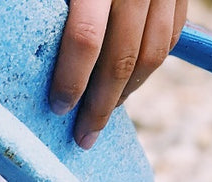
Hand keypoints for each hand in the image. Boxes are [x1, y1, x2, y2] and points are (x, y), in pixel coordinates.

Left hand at [49, 0, 186, 148]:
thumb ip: (60, 16)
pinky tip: (128, 81)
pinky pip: (170, 36)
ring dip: (128, 91)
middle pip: (122, 58)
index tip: (59, 108)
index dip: (72, 80)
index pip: (86, 40)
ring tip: (104, 112)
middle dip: (101, 104)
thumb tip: (40, 61)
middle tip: (84, 135)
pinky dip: (149, 65)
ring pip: (153, 54)